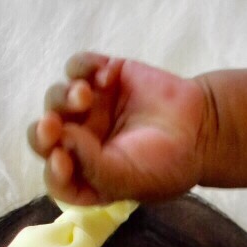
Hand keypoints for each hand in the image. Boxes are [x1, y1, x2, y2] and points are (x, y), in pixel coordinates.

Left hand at [30, 51, 212, 204]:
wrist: (203, 129)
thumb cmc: (169, 164)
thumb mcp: (133, 180)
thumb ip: (94, 167)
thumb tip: (62, 140)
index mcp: (87, 175)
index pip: (56, 176)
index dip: (52, 169)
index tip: (60, 159)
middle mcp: (82, 141)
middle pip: (44, 135)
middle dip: (43, 131)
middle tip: (53, 124)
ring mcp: (91, 108)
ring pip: (57, 97)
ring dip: (64, 96)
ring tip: (86, 95)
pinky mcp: (104, 76)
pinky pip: (78, 66)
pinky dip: (84, 67)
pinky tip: (105, 75)